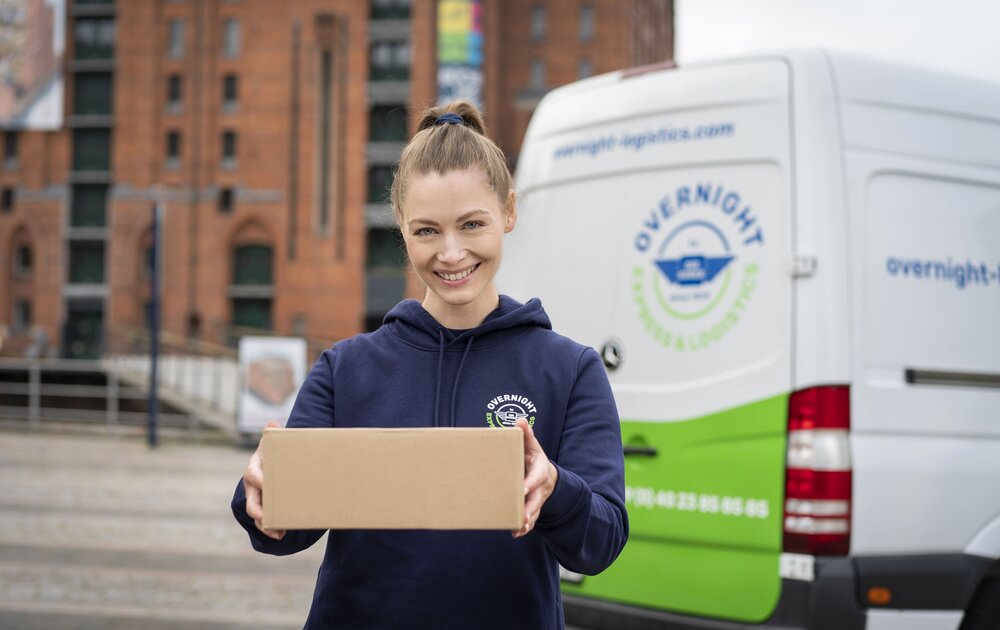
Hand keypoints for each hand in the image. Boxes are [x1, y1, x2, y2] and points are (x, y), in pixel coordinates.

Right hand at [243, 421, 285, 539]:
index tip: (268, 486)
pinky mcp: (263, 506)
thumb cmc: (274, 451)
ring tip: (279, 533)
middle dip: (259, 511)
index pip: (253, 476)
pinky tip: (281, 533)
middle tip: (269, 518)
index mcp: (254, 467)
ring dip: (266, 525)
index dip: (260, 482)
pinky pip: (263, 520)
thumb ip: (274, 434)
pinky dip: (270, 529)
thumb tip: (272, 424)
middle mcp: (252, 485)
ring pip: (256, 514)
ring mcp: (256, 497)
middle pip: (251, 501)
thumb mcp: (273, 442)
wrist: (271, 461)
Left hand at [512, 418, 557, 537]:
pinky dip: (524, 527)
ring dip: (527, 521)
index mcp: (540, 471)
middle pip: (537, 500)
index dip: (530, 484)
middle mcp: (541, 488)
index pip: (536, 478)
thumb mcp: (532, 446)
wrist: (546, 474)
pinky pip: (531, 519)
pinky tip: (516, 532)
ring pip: (535, 512)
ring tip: (518, 528)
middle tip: (522, 516)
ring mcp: (538, 499)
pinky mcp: (533, 507)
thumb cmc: (534, 458)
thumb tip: (520, 421)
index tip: (521, 489)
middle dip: (530, 509)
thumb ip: (526, 435)